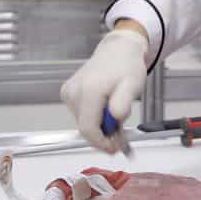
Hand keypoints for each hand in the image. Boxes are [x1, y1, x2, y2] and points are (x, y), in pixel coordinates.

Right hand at [59, 28, 147, 151]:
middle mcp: (74, 92)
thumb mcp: (132, 86)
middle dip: (103, 136)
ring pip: (83, 122)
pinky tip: (106, 108)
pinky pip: (81, 114)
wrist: (118, 51)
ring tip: (116, 114)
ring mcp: (69, 93)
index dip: (101, 143)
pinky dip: (94, 117)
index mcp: (89, 91)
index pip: (88, 129)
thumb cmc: (126, 66)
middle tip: (121, 135)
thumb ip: (122, 104)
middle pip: (85, 128)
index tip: (115, 148)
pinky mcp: (68, 93)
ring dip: (100, 126)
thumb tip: (114, 120)